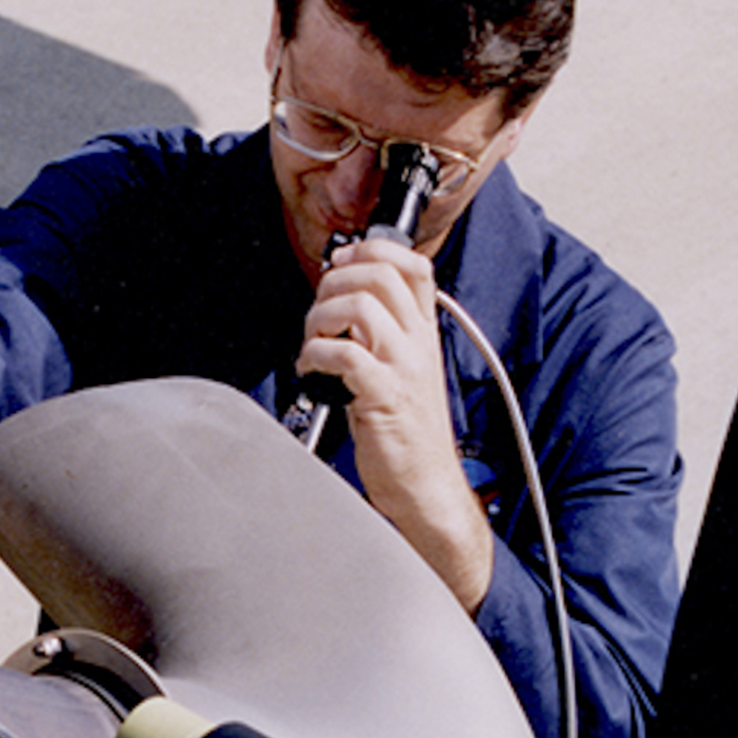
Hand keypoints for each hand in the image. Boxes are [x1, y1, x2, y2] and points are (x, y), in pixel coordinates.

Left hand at [296, 239, 494, 613]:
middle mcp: (418, 344)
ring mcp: (404, 369)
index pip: (413, 265)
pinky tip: (311, 372)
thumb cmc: (408, 436)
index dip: (373, 250)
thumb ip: (381, 338)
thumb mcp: (403, 374)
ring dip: (321, 318)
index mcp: (424, 333)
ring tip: (313, 344)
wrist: (426, 487)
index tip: (342, 264)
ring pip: (360, 307)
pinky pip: (345, 356)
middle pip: (380, 275)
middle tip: (319, 313)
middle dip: (334, 284)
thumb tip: (339, 307)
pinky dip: (316, 356)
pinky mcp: (384, 398)